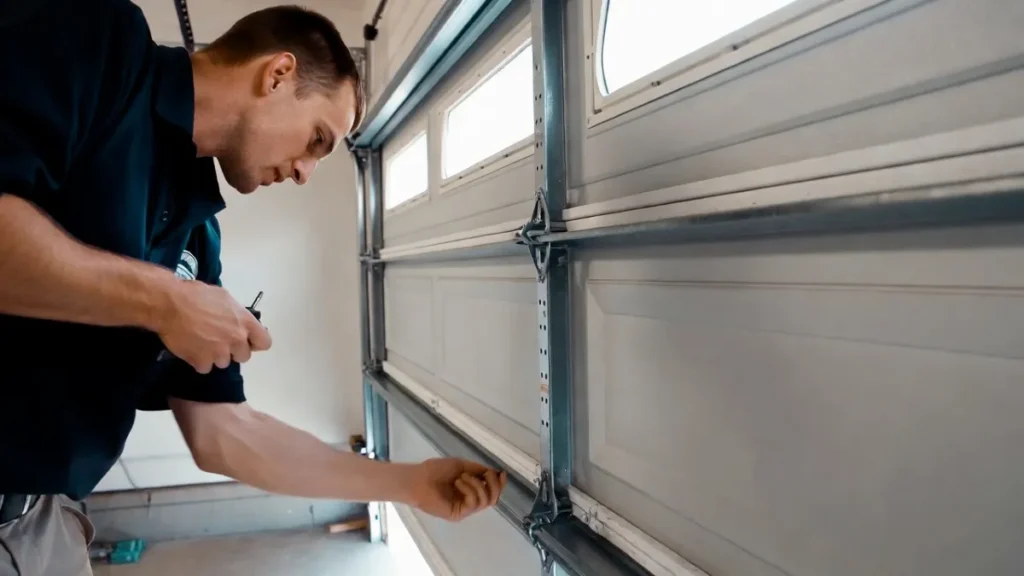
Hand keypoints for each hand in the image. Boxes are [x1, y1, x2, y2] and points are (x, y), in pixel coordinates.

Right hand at [156, 280, 271, 372]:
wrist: (169, 304)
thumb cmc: (196, 295)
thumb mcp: (224, 298)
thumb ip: (236, 314)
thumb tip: (237, 321)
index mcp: (245, 322)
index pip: (264, 342)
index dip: (254, 343)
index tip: (245, 340)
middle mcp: (236, 339)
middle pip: (243, 356)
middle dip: (233, 351)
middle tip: (218, 340)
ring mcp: (220, 352)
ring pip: (223, 363)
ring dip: (214, 356)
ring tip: (201, 343)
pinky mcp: (202, 361)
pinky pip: (205, 367)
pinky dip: (198, 361)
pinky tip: (191, 349)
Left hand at [407, 458, 507, 521]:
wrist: (418, 478)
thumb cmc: (435, 470)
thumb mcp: (461, 465)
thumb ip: (478, 470)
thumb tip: (495, 472)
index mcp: (471, 489)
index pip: (491, 490)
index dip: (500, 483)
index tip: (501, 473)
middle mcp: (469, 500)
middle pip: (493, 498)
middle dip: (495, 485)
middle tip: (487, 474)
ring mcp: (464, 508)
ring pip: (486, 501)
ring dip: (478, 485)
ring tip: (463, 476)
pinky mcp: (458, 514)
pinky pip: (474, 503)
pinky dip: (470, 489)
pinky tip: (459, 482)